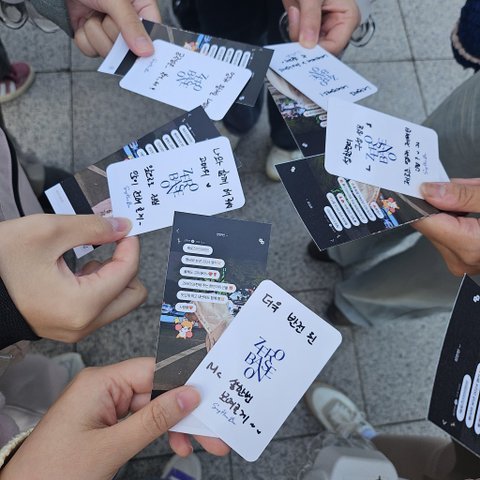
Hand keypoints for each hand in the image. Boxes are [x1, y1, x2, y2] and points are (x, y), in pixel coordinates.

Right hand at [0, 214, 146, 341]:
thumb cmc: (1, 262)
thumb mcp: (47, 231)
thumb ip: (92, 227)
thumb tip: (123, 227)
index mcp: (82, 304)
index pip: (128, 272)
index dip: (130, 245)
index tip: (123, 229)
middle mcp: (84, 324)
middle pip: (133, 294)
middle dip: (127, 265)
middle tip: (111, 245)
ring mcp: (77, 330)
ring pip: (119, 302)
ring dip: (113, 276)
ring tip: (88, 259)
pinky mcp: (70, 328)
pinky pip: (101, 307)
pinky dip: (100, 286)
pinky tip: (79, 271)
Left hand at [0, 358, 227, 479]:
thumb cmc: (55, 471)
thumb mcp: (111, 447)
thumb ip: (154, 419)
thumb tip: (190, 395)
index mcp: (101, 381)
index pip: (154, 370)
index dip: (184, 381)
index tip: (211, 393)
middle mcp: (105, 387)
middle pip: (157, 390)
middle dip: (185, 411)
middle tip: (212, 429)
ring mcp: (106, 404)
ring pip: (153, 407)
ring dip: (176, 425)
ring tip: (200, 443)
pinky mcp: (106, 421)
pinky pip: (141, 420)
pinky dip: (159, 432)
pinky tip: (175, 444)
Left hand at [66, 0, 161, 56]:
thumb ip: (131, 24)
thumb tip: (146, 51)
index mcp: (142, 10)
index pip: (152, 37)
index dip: (144, 45)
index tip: (135, 47)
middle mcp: (129, 24)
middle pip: (127, 49)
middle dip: (111, 32)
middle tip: (105, 14)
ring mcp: (111, 34)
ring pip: (108, 53)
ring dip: (95, 32)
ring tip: (93, 13)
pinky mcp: (95, 39)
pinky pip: (91, 51)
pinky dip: (83, 37)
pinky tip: (84, 20)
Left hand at [283, 0, 360, 54]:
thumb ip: (310, 18)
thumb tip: (307, 43)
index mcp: (347, 18)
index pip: (333, 47)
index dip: (317, 50)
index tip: (303, 45)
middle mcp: (335, 26)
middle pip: (320, 49)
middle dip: (305, 39)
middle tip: (297, 18)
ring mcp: (321, 27)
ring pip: (307, 46)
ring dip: (296, 31)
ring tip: (296, 9)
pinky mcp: (308, 26)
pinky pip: (299, 38)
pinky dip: (292, 29)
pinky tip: (293, 14)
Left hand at [414, 179, 479, 275]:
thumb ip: (462, 194)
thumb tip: (429, 190)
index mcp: (469, 245)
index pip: (424, 220)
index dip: (414, 200)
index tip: (405, 183)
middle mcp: (461, 260)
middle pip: (430, 224)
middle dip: (438, 201)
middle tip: (454, 184)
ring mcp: (464, 262)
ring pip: (438, 228)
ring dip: (448, 209)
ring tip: (471, 199)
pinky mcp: (465, 259)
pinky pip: (449, 234)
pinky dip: (455, 218)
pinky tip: (470, 210)